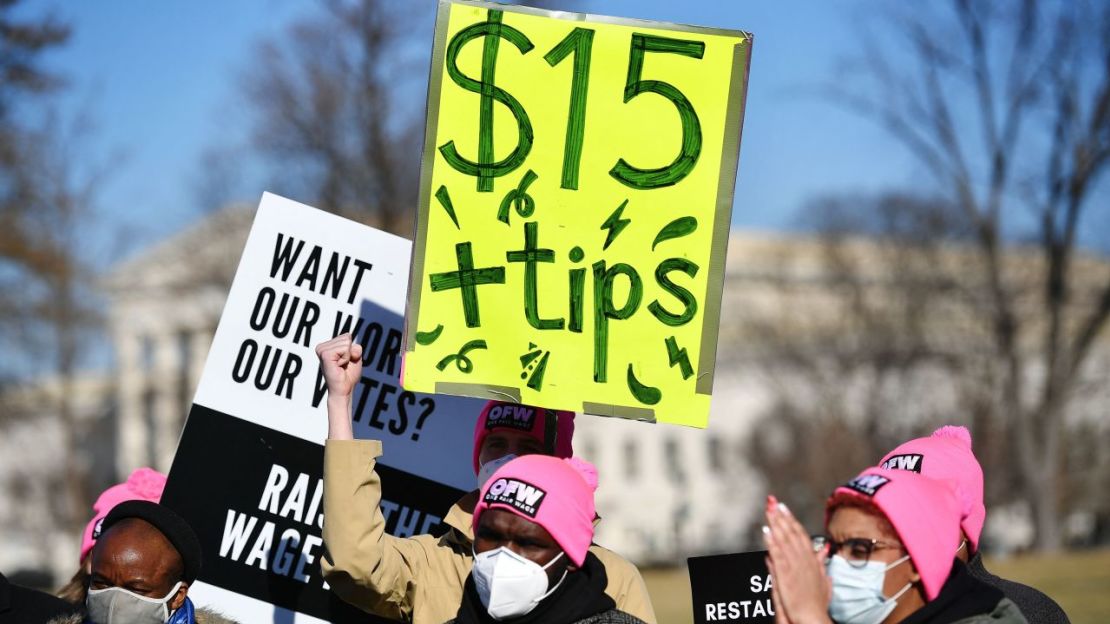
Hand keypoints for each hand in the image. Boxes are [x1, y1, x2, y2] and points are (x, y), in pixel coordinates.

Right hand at [315, 334, 362, 439]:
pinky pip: (344, 349)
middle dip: (350, 353)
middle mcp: (322, 346)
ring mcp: (322, 350)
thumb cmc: (348, 375)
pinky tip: (339, 366)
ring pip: (346, 343)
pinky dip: (346, 358)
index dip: (351, 350)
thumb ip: (355, 346)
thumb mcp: (355, 356)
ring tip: (340, 366)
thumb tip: (349, 344)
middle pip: (347, 338)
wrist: (344, 389)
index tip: (345, 361)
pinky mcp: (325, 355)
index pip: (347, 336)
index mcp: (327, 345)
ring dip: (348, 357)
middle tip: (343, 365)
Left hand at [764, 495, 831, 623]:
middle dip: (781, 516)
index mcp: (811, 560)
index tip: (784, 507)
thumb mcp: (824, 581)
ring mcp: (794, 565)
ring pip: (783, 539)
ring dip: (775, 523)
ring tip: (768, 509)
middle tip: (773, 501)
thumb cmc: (817, 603)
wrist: (813, 617)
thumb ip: (821, 563)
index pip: (800, 534)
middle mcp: (803, 559)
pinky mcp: (784, 574)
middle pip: (791, 532)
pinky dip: (771, 541)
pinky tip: (766, 530)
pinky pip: (776, 553)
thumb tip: (823, 550)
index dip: (792, 520)